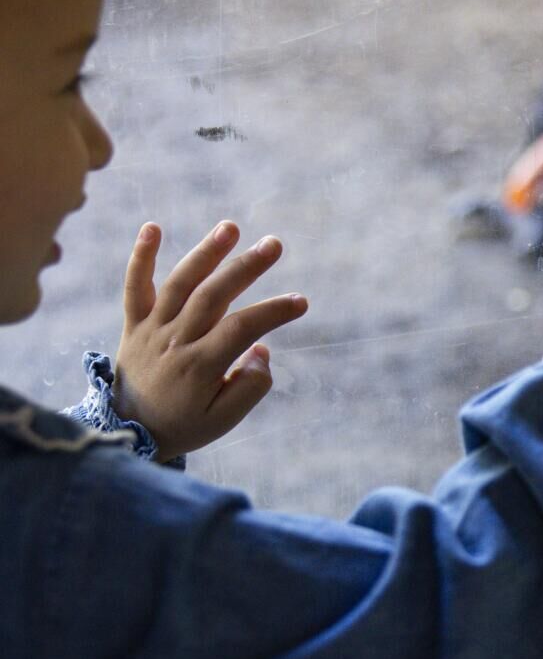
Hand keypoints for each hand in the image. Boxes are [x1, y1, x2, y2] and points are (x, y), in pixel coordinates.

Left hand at [113, 221, 307, 462]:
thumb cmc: (183, 425)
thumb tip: (262, 350)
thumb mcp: (223, 421)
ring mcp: (151, 329)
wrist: (126, 431)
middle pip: (212, 296)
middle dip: (245, 268)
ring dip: (205, 253)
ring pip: (179, 284)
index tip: (300, 302)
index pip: (241, 329)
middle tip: (274, 245)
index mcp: (200, 366)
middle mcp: (174, 341)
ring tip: (230, 228)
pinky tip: (152, 227)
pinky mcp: (133, 324)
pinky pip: (135, 287)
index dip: (273, 312)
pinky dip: (141, 257)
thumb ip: (249, 388)